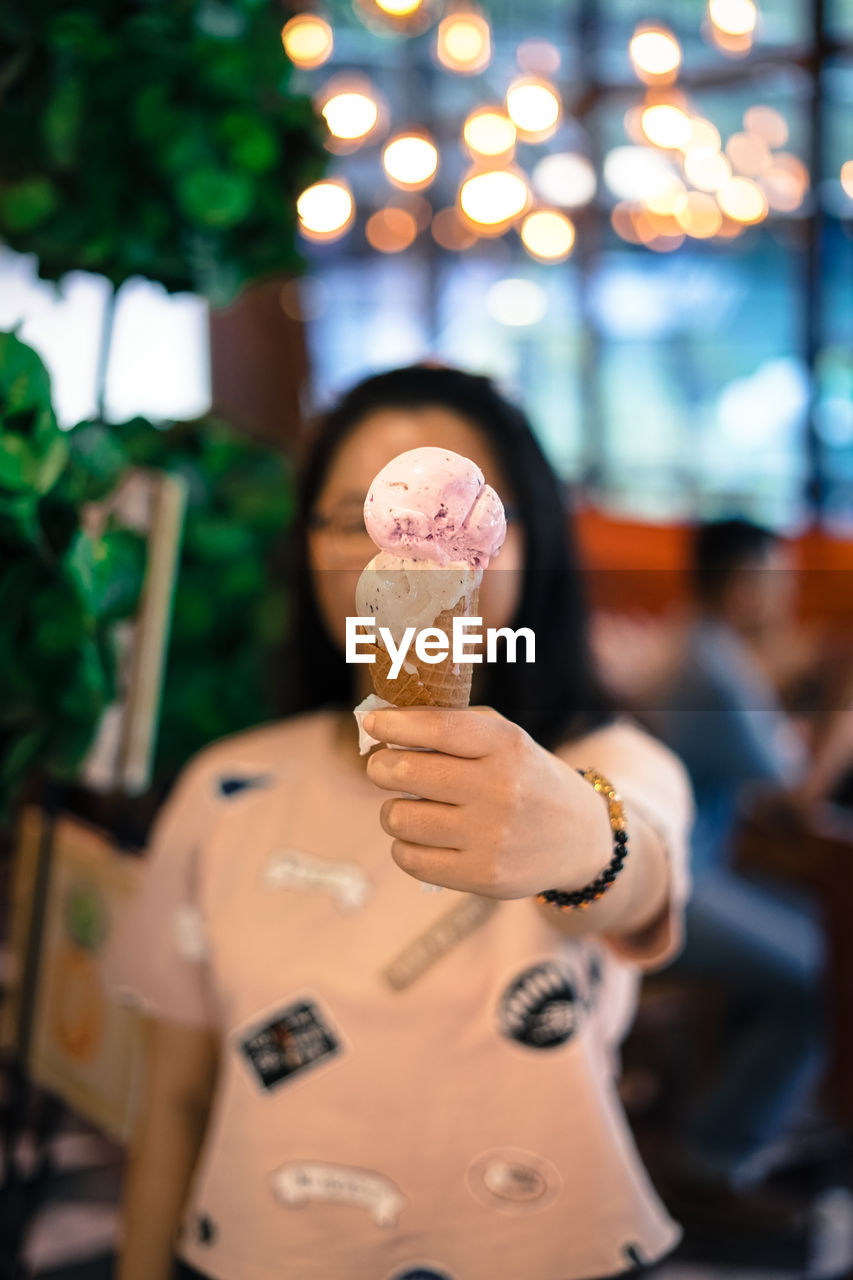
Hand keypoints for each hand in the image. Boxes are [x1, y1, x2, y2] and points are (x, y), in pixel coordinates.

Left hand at [363, 706, 610, 897]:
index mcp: (507, 746)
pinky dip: (405, 846)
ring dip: (392, 810)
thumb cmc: (525, 778)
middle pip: (408, 772)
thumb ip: (452, 724)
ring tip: (407, 808)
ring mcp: (492, 837)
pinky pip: (411, 859)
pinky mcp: (483, 876)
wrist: (579, 837)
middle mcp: (501, 790)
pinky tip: (422, 838)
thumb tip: (382, 724)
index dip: (395, 725)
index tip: (372, 724)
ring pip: (400, 818)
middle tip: (384, 768)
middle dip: (382, 768)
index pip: (439, 728)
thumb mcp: (505, 738)